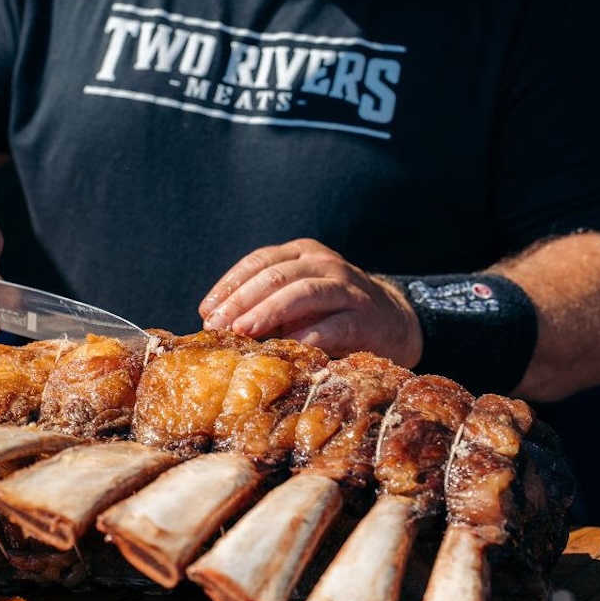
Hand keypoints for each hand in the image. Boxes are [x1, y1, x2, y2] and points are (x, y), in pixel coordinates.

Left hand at [198, 238, 421, 365]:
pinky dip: (310, 334)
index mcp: (301, 254)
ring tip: (243, 331)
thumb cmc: (330, 313)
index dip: (230, 285)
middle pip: (276, 276)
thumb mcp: (295, 301)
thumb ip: (263, 307)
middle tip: (217, 325)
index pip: (259, 262)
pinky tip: (287, 346)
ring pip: (303, 292)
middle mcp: (323, 264)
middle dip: (242, 301)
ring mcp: (347, 287)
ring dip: (269, 312)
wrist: (392, 322)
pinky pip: (335, 324)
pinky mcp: (365, 318)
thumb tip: (214, 325)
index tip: (206, 310)